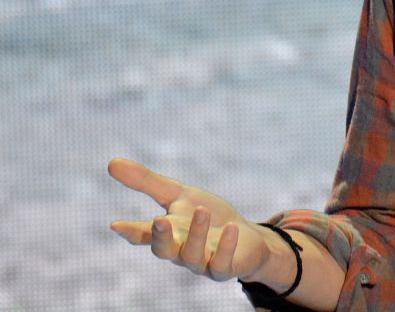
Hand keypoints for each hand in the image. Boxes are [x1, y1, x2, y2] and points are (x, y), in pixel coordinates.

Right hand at [108, 158, 280, 283]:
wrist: (246, 237)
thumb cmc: (209, 215)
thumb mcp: (180, 194)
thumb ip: (147, 182)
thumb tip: (111, 163)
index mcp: (168, 232)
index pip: (144, 234)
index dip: (131, 231)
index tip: (116, 225)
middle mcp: (180, 251)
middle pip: (164, 250)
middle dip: (160, 237)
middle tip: (159, 220)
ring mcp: (202, 262)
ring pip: (192, 255)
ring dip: (197, 233)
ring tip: (202, 211)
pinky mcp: (224, 268)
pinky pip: (221, 263)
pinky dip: (225, 246)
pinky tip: (231, 227)